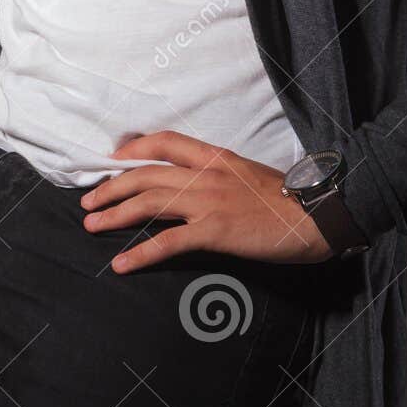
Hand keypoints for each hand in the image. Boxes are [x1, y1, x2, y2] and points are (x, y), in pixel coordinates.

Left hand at [78, 129, 333, 272]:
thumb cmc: (288, 199)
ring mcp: (209, 202)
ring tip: (92, 226)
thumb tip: (193, 184)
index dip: (134, 149)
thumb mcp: (248, 174)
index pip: (165, 142)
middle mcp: (206, 174)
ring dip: (114, 215)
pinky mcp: (214, 231)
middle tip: (89, 202)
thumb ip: (219, 175)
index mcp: (216, 156)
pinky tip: (121, 264)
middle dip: (111, 187)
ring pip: (148, 202)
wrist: (318, 215)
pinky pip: (168, 242)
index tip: (113, 160)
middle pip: (146, 173)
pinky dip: (140, 253)